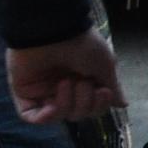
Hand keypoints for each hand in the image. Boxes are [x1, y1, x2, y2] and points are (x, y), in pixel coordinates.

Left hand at [7, 31, 125, 126]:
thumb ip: (112, 87)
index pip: (93, 107)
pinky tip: (53, 107)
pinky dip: (45, 117)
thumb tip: (123, 105)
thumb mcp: (105, 65)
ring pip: (58, 115)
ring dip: (67, 104)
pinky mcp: (24, 92)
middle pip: (78, 114)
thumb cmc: (83, 44)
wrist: (55, 31)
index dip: (99, 106)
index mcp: (84, 80)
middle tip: (83, 82)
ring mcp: (43, 90)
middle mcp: (65, 87)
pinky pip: (32, 116)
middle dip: (84, 102)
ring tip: (66, 83)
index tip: (103, 92)